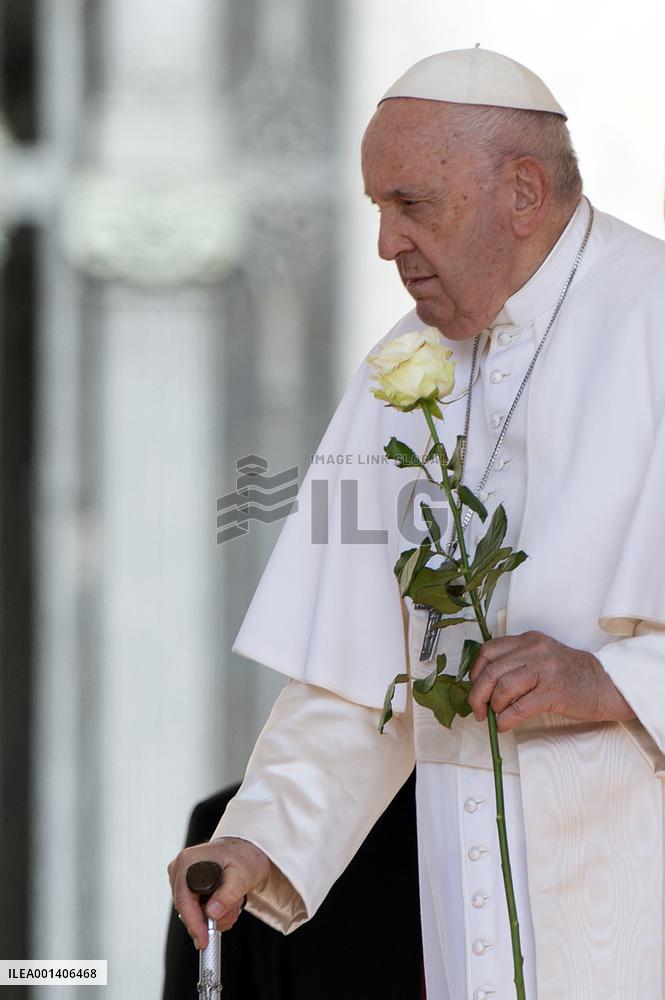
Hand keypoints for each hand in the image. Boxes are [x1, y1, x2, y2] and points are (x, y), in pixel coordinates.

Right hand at [168, 837, 271, 948]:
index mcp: (187, 862)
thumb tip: (212, 913)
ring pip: (192, 911)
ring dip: (214, 916)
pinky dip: (212, 912)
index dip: (194, 923)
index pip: (183, 901)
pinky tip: (226, 903)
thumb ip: (228, 894)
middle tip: (230, 914)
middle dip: (209, 919)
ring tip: (233, 903)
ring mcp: (183, 877)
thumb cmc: (244, 856)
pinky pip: (196, 908)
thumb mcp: (242, 875)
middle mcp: (181, 869)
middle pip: (186, 909)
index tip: (203, 941)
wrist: (248, 849)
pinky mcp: (189, 886)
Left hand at [467, 630, 634, 732]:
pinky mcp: (553, 692)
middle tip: (477, 710)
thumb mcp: (541, 657)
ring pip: (503, 687)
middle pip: (491, 671)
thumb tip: (484, 686)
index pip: (489, 651)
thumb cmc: (572, 675)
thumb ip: (516, 663)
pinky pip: (519, 707)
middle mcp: (534, 650)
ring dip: (493, 707)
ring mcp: (544, 670)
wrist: (607, 684)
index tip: (474, 686)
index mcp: (529, 640)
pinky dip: (506, 719)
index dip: (475, 671)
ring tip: (495, 717)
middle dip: (478, 694)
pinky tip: (504, 725)